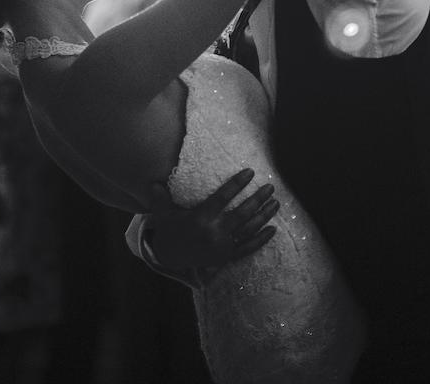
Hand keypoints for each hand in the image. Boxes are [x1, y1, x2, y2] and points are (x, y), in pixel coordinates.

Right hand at [144, 168, 278, 272]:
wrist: (170, 258)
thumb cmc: (169, 230)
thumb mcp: (163, 213)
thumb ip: (160, 198)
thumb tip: (153, 184)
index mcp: (200, 218)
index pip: (222, 197)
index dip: (237, 184)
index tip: (250, 172)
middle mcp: (213, 232)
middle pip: (242, 213)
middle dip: (258, 199)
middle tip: (270, 187)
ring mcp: (222, 246)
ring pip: (248, 229)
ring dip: (264, 216)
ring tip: (276, 203)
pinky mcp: (227, 257)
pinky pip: (248, 247)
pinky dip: (261, 239)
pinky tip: (273, 229)